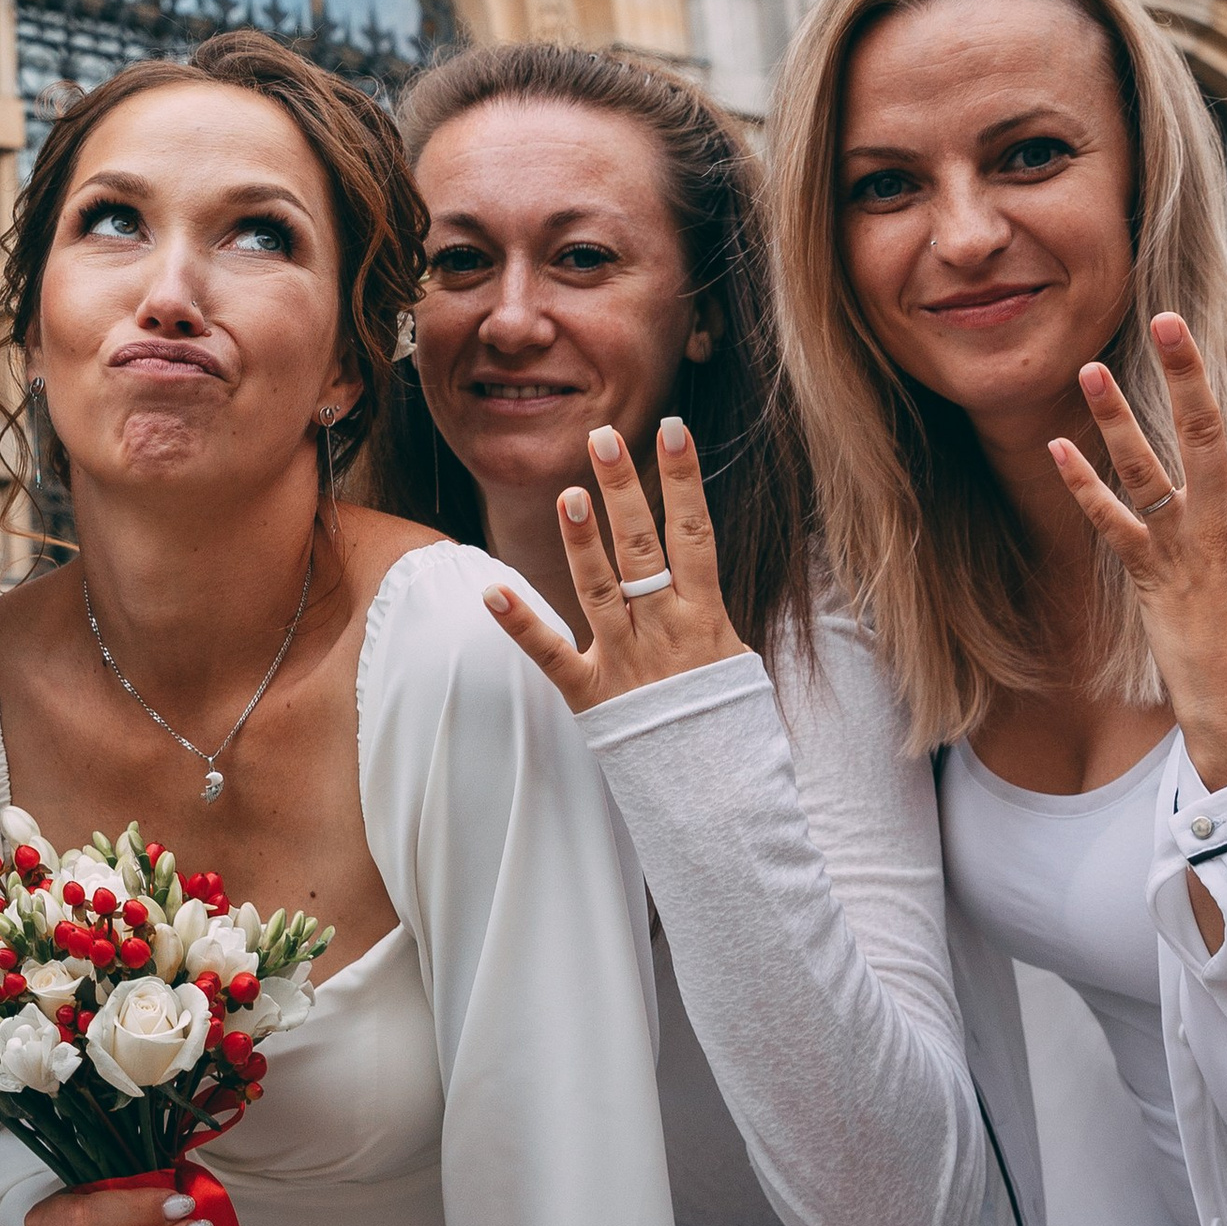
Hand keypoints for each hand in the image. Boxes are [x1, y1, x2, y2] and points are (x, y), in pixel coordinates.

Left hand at [482, 418, 747, 709]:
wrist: (720, 796)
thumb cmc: (727, 722)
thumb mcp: (734, 658)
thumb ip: (705, 610)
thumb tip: (695, 564)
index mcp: (705, 618)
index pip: (694, 533)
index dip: (683, 479)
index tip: (672, 429)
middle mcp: (665, 632)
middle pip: (641, 549)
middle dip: (623, 490)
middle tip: (602, 438)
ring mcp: (626, 662)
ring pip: (600, 590)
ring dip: (582, 542)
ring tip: (568, 494)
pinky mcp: (591, 696)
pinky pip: (552, 656)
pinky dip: (521, 624)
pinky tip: (492, 592)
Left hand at [1050, 309, 1226, 828]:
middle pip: (1206, 431)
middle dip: (1187, 371)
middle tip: (1166, 317)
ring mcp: (1186, 547)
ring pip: (1147, 467)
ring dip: (1116, 416)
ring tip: (1090, 369)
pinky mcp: (1149, 576)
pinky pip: (1111, 522)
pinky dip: (1082, 485)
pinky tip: (1058, 447)